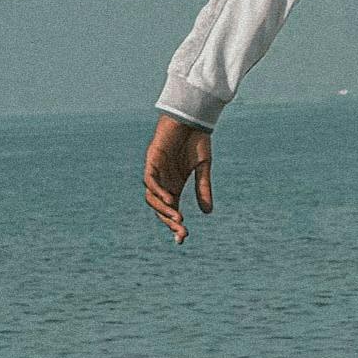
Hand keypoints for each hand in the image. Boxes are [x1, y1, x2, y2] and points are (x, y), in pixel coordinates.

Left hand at [143, 116, 213, 240]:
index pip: (171, 210)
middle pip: (160, 208)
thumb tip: (207, 213)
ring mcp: (155, 171)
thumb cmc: (196, 140)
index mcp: (174, 185)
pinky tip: (169, 199)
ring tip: (177, 219)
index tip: (182, 240)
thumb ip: (203, 188)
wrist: (191, 117)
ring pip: (152, 197)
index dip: (174, 226)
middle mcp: (163, 181)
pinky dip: (157, 191)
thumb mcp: (203, 167)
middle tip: (181, 233)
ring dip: (163, 209)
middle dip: (170, 222)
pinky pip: (149, 180)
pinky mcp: (151, 160)